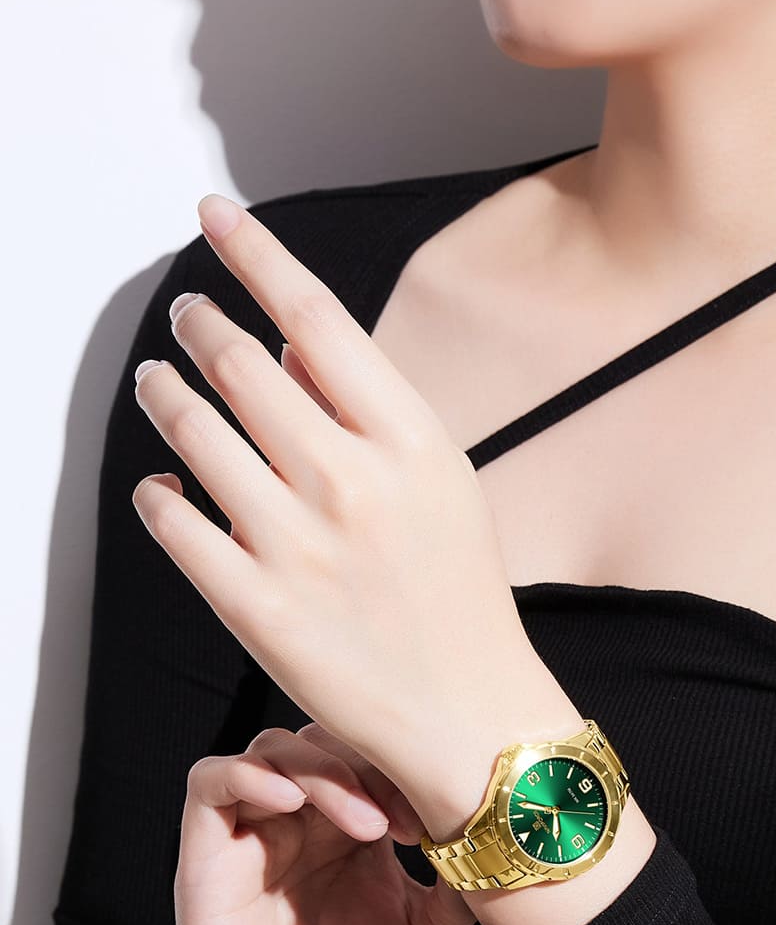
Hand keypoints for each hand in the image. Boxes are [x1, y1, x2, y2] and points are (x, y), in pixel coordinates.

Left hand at [130, 193, 578, 834]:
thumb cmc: (463, 595)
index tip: (217, 215)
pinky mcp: (253, 607)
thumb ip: (370, 411)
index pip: (315, 316)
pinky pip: (174, 522)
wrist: (470, 709)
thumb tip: (294, 347)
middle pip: (240, 363)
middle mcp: (350, 481)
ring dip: (163, 392)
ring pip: (192, 433)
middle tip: (186, 317)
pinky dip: (159, 494)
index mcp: (409, 442)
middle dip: (198, 324)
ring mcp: (296, 545)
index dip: (255, 253)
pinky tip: (165, 487)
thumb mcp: (443, 484)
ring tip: (157, 381)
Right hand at [174, 719, 475, 924]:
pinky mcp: (208, 858)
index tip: (441, 810)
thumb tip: (501, 837)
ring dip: (323, 769)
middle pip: (330, 736)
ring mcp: (256, 833)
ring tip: (365, 824)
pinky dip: (248, 774)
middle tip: (405, 820)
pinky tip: (290, 802)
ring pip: (275, 747)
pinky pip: (210, 783)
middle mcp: (305, 819)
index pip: (376, 752)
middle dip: (372, 762)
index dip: (408, 765)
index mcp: (357, 825)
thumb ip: (461, 885)